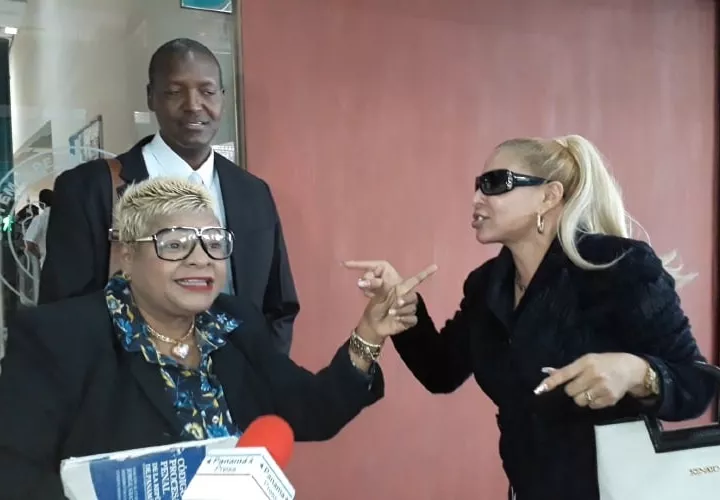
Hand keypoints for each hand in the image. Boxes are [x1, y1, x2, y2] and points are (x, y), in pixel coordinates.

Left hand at [344, 261, 436, 342]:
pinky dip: (404, 319)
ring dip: (402, 311)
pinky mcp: (409, 321)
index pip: (416, 280)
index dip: (425, 273)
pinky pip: (412, 319)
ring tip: (391, 313)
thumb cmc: (375, 307)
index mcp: (401, 289)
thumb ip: (375, 286)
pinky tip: (396, 320)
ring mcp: (408, 310)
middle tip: (397, 302)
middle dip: (406, 299)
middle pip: (414, 296)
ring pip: (412, 308)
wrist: (373, 325)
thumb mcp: (375, 295)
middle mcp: (406, 298)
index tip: (435, 266)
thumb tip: (364, 280)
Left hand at [533, 353, 648, 408]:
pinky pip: (592, 406)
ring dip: (582, 397)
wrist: (632, 369)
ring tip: (591, 389)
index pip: (564, 373)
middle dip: (572, 390)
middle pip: (570, 391)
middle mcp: (594, 375)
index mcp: (586, 362)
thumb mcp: (588, 360)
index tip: (539, 389)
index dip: (551, 382)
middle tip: (581, 384)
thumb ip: (569, 369)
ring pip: (580, 401)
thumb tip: (548, 373)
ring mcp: (602, 388)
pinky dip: (593, 402)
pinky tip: (600, 394)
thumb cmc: (605, 362)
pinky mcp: (610, 399)